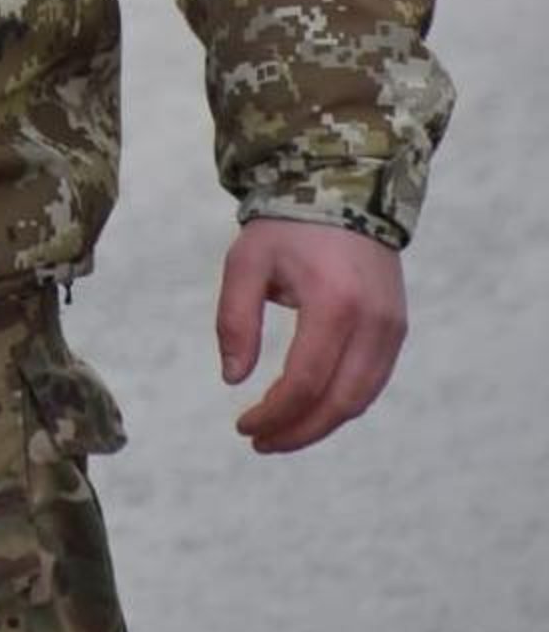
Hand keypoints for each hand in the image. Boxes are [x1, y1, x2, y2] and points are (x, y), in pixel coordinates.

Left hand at [216, 218, 407, 454]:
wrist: (344, 190)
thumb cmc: (287, 227)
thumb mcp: (246, 263)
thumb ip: (235, 320)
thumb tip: (233, 378)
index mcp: (333, 303)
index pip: (304, 382)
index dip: (273, 415)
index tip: (243, 425)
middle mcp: (372, 321)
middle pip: (339, 402)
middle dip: (298, 431)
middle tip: (260, 442)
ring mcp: (391, 326)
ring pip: (360, 398)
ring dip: (321, 424)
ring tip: (281, 433)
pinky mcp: (397, 327)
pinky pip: (372, 381)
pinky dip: (341, 402)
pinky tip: (310, 407)